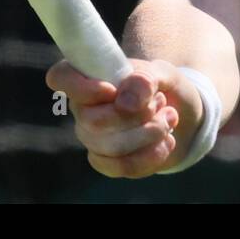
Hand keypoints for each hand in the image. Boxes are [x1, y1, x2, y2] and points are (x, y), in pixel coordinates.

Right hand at [46, 58, 201, 177]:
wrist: (179, 110)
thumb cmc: (160, 85)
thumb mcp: (161, 72)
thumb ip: (144, 79)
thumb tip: (125, 104)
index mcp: (88, 75)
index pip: (60, 76)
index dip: (81, 87)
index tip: (112, 89)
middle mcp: (82, 107)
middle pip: (93, 122)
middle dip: (137, 115)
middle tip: (161, 100)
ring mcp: (92, 137)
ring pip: (110, 147)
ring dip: (149, 133)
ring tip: (169, 117)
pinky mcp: (108, 160)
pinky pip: (121, 167)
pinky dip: (151, 155)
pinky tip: (167, 140)